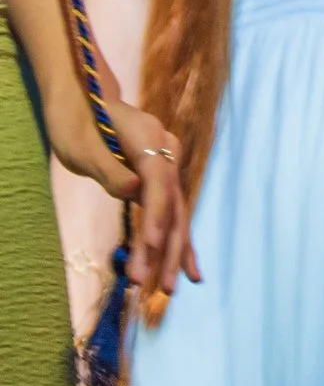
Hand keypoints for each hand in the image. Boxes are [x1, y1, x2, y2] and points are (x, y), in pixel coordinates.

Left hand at [55, 93, 196, 300]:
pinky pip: (172, 210)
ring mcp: (167, 162)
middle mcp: (167, 149)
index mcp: (149, 137)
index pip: (158, 184)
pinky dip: (176, 239)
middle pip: (173, 202)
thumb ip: (110, 170)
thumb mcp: (81, 146)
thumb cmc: (76, 121)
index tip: (151, 249)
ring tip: (170, 288)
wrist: (84, 96)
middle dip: (166, 246)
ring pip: (176, 210)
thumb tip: (134, 193)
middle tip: (158, 287)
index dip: (156, 217)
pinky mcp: (160, 176)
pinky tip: (185, 267)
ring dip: (172, 250)